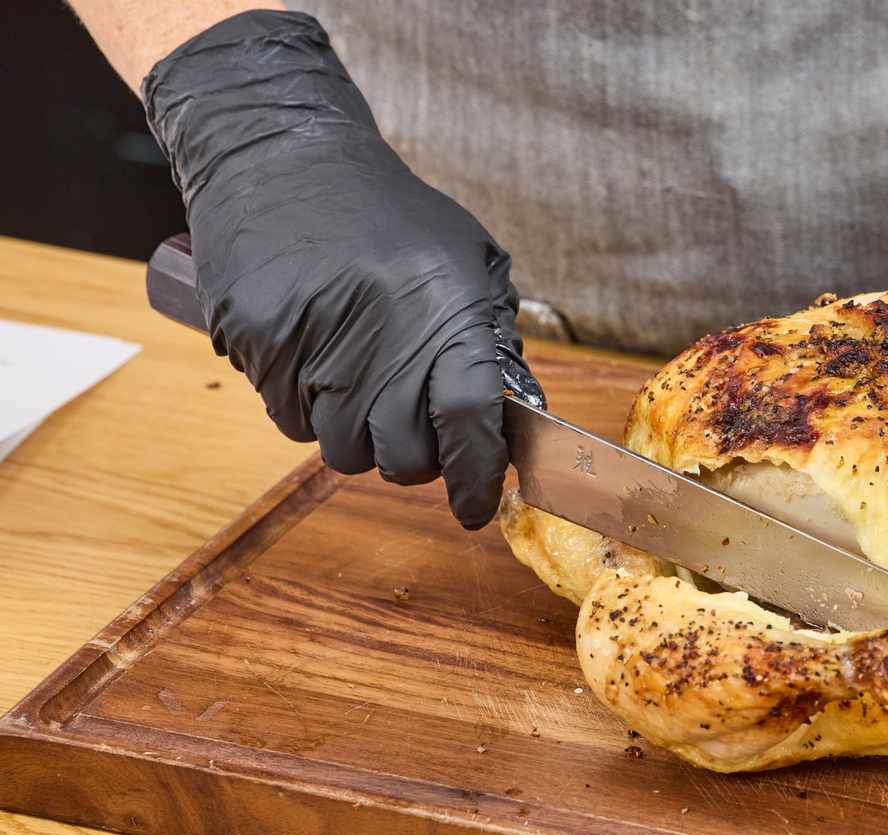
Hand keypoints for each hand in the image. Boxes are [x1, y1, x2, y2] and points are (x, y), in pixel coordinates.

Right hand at [143, 10, 541, 528]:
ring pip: (344, 452)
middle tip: (413, 429)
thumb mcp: (465, 257)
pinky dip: (308, 410)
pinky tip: (317, 363)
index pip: (470, 421)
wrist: (279, 154)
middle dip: (416, 460)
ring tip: (362, 385)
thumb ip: (489, 336)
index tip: (478, 507)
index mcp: (444, 310)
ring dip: (360, 437)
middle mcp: (381, 336)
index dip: (478, 476)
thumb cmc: (383, 211)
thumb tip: (508, 418)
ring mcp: (313, 345)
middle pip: (404, 458)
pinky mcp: (259, 346)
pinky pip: (290, 422)